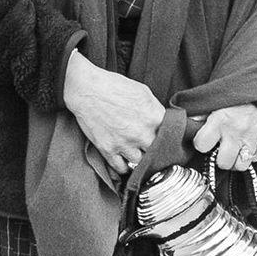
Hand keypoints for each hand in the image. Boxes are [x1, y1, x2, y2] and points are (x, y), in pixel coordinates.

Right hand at [62, 53, 166, 176]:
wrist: (86, 89)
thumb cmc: (113, 86)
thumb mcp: (143, 91)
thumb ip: (155, 109)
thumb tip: (161, 120)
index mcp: (154, 117)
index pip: (170, 134)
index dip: (166, 136)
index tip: (163, 137)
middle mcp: (142, 133)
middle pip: (157, 151)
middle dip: (155, 148)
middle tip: (151, 147)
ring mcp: (125, 144)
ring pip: (141, 162)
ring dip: (140, 159)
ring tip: (138, 155)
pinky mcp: (108, 150)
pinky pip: (122, 168)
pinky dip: (125, 167)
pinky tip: (126, 162)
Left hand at [195, 103, 256, 173]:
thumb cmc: (235, 94)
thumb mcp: (214, 99)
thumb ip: (201, 113)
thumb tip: (189, 123)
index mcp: (219, 121)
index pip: (202, 145)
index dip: (201, 144)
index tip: (204, 140)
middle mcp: (235, 132)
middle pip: (223, 163)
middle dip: (219, 159)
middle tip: (220, 151)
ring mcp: (252, 137)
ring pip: (241, 165)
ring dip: (236, 160)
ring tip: (233, 152)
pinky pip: (256, 158)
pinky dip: (250, 155)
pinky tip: (245, 146)